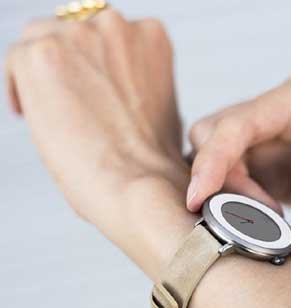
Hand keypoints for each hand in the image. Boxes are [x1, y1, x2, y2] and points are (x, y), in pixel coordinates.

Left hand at [6, 10, 185, 227]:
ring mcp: (80, 35)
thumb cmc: (151, 161)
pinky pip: (17, 59)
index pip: (106, 31)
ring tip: (48, 110)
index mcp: (151, 36)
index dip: (92, 62)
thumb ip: (135, 81)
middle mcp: (117, 25)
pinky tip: (28, 113)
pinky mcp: (44, 54)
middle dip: (70, 64)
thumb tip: (106, 85)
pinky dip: (17, 86)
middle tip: (66, 101)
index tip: (85, 86)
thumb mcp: (160, 105)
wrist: (141, 186)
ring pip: (42, 40)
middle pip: (73, 30)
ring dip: (43, 72)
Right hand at [187, 71, 290, 262]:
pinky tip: (262, 222)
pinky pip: (234, 180)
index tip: (197, 198)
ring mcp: (272, 138)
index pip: (238, 123)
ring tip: (262, 223)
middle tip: (246, 219)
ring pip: (218, 159)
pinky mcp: (270, 163)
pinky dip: (237, 204)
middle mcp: (279, 113)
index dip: (212, 160)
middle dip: (219, 180)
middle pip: (216, 136)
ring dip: (227, 195)